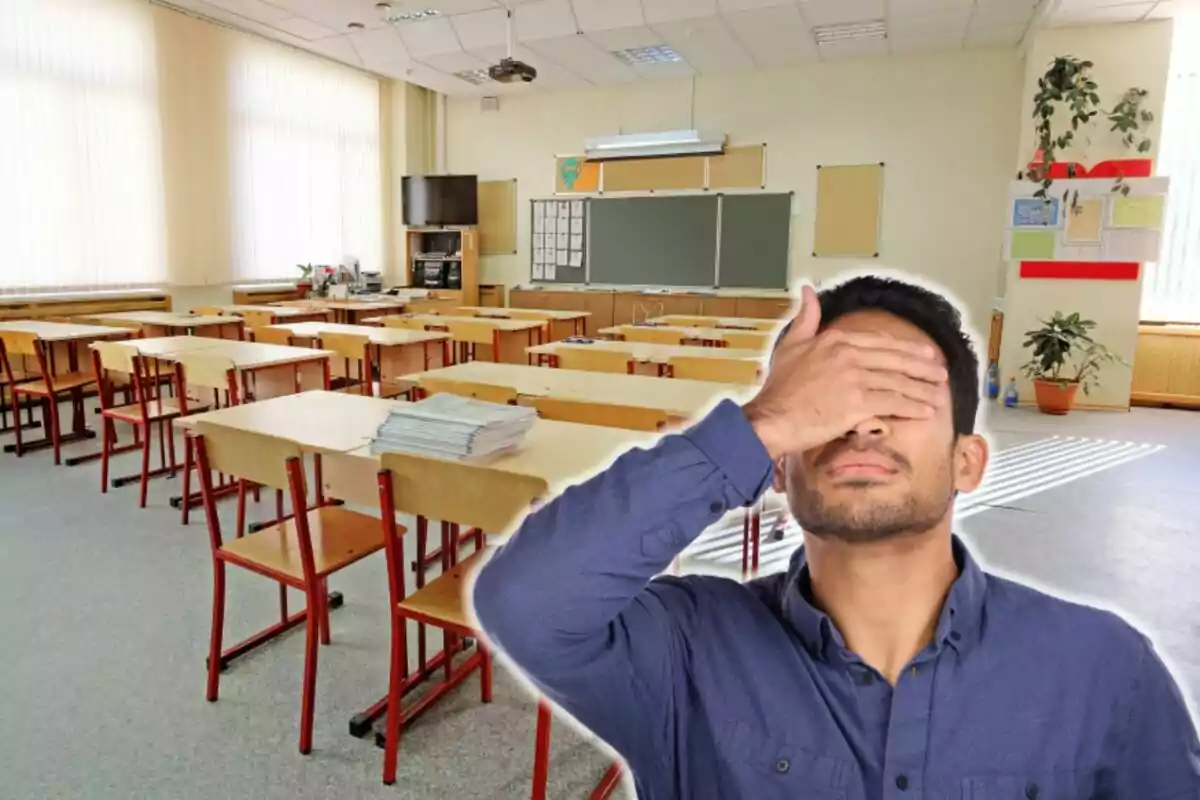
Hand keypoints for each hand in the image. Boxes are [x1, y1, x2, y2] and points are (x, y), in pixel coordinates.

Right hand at [743, 285, 948, 460]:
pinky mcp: (857, 403)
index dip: (905, 348)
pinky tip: (926, 410)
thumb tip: (808, 291)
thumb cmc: (778, 388)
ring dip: (923, 389)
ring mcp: (854, 378)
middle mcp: (848, 354)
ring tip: (938, 395)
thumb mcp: (790, 345)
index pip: (880, 341)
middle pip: (896, 359)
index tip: (922, 353)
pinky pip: (893, 402)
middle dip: (922, 367)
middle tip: (940, 373)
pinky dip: (913, 407)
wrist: (771, 418)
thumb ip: (805, 318)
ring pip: (898, 381)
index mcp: (835, 339)